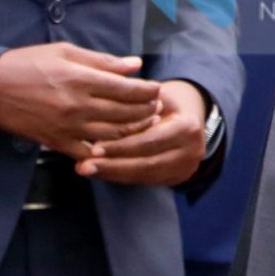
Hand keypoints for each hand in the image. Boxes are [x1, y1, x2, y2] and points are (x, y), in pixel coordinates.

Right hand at [0, 42, 159, 158]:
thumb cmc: (27, 64)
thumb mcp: (66, 52)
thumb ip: (103, 61)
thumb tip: (135, 65)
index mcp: (82, 80)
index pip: (129, 90)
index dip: (148, 91)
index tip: (156, 89)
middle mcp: (78, 106)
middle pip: (126, 114)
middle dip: (147, 111)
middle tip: (156, 107)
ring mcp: (68, 127)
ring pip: (113, 136)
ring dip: (134, 130)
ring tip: (144, 123)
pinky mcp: (56, 142)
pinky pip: (89, 152)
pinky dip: (106, 150)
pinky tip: (116, 144)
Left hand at [75, 79, 207, 187]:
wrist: (187, 119)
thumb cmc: (164, 103)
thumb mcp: (157, 95)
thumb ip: (140, 100)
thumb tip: (114, 99)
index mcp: (188, 128)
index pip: (150, 141)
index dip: (121, 146)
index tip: (93, 147)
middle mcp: (191, 151)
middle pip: (146, 163)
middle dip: (112, 165)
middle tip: (83, 166)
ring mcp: (184, 168)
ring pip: (143, 175)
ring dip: (111, 174)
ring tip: (85, 170)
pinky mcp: (175, 179)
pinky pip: (143, 180)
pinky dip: (118, 177)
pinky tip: (98, 172)